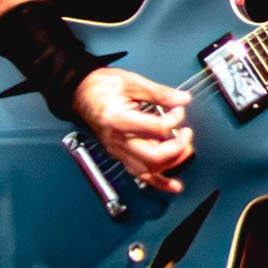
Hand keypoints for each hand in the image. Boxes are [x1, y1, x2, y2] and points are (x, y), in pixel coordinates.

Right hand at [71, 67, 193, 191]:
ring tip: (185, 152)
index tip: (178, 109)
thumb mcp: (131, 82)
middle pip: (154, 155)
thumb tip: (182, 99)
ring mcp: (117, 151)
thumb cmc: (100, 87)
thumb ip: (159, 93)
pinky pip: (140, 175)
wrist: (80, 93)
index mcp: (118, 119)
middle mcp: (116, 140)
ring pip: (148, 169)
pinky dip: (158, 182)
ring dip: (172, 164)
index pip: (156, 129)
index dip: (174, 119)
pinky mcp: (119, 155)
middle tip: (186, 133)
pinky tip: (172, 185)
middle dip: (177, 146)